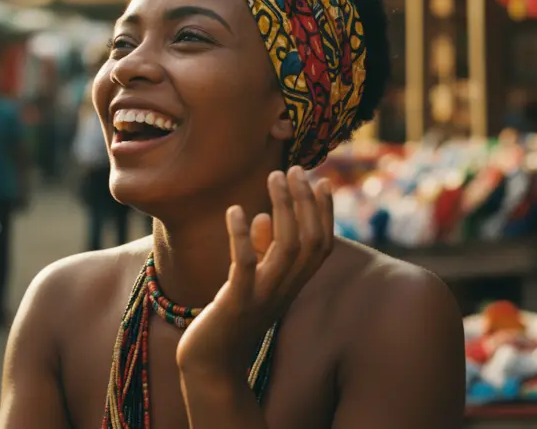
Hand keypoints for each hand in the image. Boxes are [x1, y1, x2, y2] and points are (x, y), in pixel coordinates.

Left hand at [176, 167, 333, 380]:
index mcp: (291, 285)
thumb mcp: (250, 283)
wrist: (211, 368)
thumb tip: (259, 216)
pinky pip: (245, 266)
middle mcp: (284, 289)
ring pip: (286, 247)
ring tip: (273, 176)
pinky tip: (237, 210)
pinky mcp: (236, 304)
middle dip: (305, 201)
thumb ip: (258, 252)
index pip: (320, 245)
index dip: (325, 213)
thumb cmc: (229, 322)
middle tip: (295, 168)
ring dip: (282, 208)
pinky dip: (242, 236)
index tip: (322, 180)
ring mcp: (262, 297)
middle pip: (309, 240)